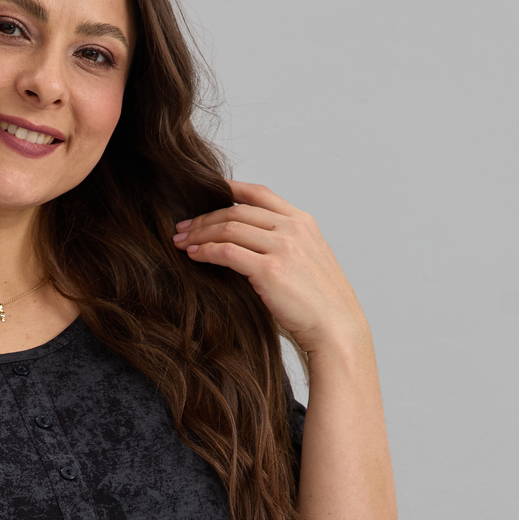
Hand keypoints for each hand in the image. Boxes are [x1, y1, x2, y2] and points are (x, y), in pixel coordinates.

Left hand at [172, 180, 368, 358]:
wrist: (336, 329)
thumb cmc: (320, 305)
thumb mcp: (307, 263)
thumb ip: (283, 247)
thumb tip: (249, 246)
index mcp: (303, 223)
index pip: (260, 194)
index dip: (230, 189)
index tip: (206, 192)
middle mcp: (293, 229)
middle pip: (237, 211)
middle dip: (204, 218)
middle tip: (182, 228)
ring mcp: (283, 247)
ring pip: (228, 228)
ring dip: (199, 234)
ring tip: (181, 242)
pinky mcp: (270, 269)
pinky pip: (227, 252)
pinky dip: (206, 251)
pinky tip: (194, 256)